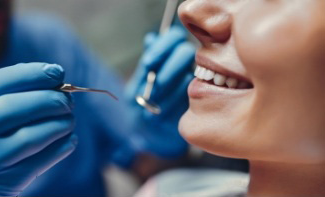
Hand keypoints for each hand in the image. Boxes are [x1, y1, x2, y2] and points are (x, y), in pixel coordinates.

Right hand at [0, 63, 76, 195]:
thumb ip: (1, 93)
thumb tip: (51, 74)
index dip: (31, 74)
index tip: (57, 71)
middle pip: (14, 108)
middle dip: (50, 99)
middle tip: (68, 99)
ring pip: (31, 137)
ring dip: (60, 123)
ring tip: (69, 118)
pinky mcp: (5, 182)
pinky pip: (41, 162)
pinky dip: (61, 147)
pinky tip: (69, 137)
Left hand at [125, 26, 195, 157]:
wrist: (149, 136)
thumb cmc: (140, 107)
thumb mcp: (135, 87)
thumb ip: (146, 66)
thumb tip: (151, 39)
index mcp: (169, 56)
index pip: (173, 36)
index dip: (162, 47)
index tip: (148, 64)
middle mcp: (185, 65)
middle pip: (186, 52)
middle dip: (168, 70)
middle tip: (155, 87)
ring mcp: (196, 82)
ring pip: (189, 75)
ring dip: (167, 92)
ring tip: (151, 106)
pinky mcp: (203, 101)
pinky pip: (194, 97)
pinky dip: (172, 106)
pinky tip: (160, 115)